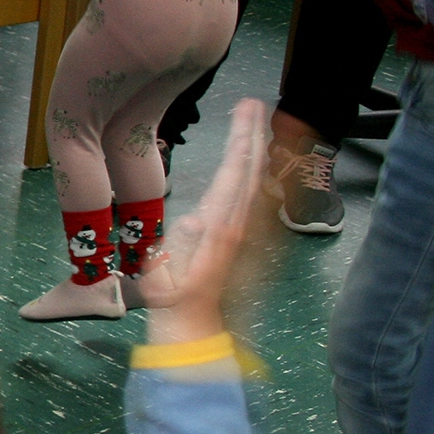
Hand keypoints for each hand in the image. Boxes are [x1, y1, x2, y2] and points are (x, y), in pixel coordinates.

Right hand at [138, 98, 271, 344]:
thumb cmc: (174, 304)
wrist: (197, 330)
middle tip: (256, 102)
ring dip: (264, 151)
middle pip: (253, 172)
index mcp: (219, 229)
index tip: (246, 110)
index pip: (234, 175)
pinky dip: (265, 174)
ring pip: (262, 183)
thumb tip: (193, 220)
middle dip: (255, 135)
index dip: (242, 140)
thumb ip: (179, 247)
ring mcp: (245, 232)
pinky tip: (265, 164)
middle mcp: (239, 226)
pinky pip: (261, 199)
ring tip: (267, 122)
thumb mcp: (166, 278)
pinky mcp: (245, 239)